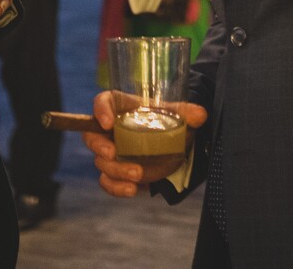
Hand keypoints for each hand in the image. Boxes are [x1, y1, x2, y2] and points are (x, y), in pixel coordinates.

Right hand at [82, 90, 208, 196]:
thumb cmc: (166, 120)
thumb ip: (187, 113)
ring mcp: (111, 153)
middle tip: (113, 152)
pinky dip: (116, 188)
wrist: (171, 143)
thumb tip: (200, 115)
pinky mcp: (116, 173)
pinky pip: (107, 182)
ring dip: (116, 170)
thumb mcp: (176, 114)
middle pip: (92, 136)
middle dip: (99, 146)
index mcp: (122, 108)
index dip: (100, 111)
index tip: (108, 122)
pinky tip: (132, 189)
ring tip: (138, 174)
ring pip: (101, 163)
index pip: (103, 102)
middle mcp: (111, 131)